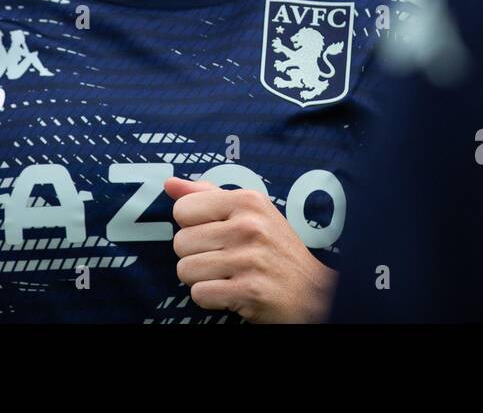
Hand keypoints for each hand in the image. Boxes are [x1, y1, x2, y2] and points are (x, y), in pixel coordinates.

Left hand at [164, 177, 337, 322]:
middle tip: (223, 258)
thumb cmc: (276, 250)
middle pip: (180, 242)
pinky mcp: (248, 290)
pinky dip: (210, 298)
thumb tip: (170, 184)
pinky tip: (231, 290)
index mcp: (248, 201)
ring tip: (226, 275)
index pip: (183, 209)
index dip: (193, 226)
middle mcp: (249, 226)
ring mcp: (249, 259)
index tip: (214, 233)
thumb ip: (207, 195)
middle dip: (195, 255)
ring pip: (185, 270)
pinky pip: (199, 294)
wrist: (312, 293)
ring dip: (201, 278)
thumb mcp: (250, 212)